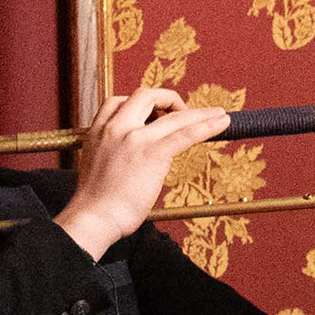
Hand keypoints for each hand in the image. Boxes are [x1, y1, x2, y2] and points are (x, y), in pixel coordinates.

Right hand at [55, 86, 232, 257]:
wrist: (93, 219)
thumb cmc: (95, 204)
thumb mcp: (94, 166)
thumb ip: (111, 153)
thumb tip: (129, 157)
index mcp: (98, 131)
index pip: (119, 102)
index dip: (140, 105)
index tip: (154, 115)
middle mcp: (115, 128)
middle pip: (146, 95)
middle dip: (168, 100)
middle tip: (181, 114)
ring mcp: (134, 138)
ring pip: (174, 115)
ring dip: (200, 113)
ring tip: (217, 114)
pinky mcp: (152, 153)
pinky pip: (185, 133)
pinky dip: (207, 125)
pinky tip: (221, 123)